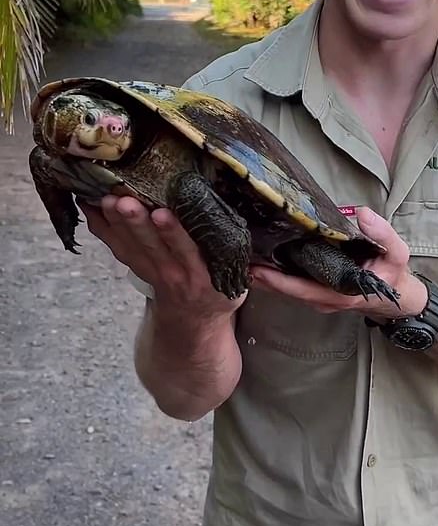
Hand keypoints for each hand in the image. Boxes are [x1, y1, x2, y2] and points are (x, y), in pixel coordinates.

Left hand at [79, 195, 246, 317]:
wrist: (194, 326)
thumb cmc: (219, 290)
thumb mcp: (239, 280)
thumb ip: (245, 259)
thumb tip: (260, 236)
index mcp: (203, 274)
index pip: (188, 251)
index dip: (174, 233)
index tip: (162, 213)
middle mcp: (174, 273)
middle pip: (152, 246)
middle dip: (137, 223)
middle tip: (124, 201)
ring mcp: (152, 271)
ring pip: (131, 246)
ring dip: (116, 222)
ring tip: (105, 199)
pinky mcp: (137, 268)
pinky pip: (116, 248)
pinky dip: (102, 227)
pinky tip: (88, 204)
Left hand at [251, 207, 427, 317]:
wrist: (398, 296)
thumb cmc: (393, 273)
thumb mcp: (397, 252)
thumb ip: (382, 233)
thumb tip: (361, 213)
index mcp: (342, 293)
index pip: (304, 289)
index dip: (280, 281)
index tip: (258, 270)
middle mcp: (325, 300)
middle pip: (288, 291)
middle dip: (264, 279)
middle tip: (239, 262)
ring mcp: (320, 299)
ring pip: (288, 291)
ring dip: (267, 278)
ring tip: (244, 260)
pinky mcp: (317, 293)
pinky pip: (294, 287)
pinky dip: (277, 277)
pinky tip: (262, 263)